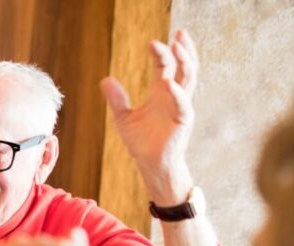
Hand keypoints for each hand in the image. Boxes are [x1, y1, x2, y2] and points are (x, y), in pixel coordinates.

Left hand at [99, 29, 197, 199]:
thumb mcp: (124, 117)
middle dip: (182, 50)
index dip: (160, 54)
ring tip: (178, 47)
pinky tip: (169, 83)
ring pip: (189, 80)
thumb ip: (116, 99)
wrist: (150, 164)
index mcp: (161, 93)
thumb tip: (104, 79)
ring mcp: (181, 107)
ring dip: (185, 63)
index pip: (165, 67)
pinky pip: (183, 104)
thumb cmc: (141, 142)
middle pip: (183, 67)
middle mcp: (174, 96)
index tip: (151, 42)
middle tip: (178, 34)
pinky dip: (178, 94)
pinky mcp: (183, 121)